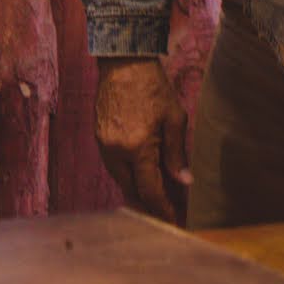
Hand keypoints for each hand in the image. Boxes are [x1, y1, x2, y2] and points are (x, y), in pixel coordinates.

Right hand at [94, 57, 188, 220]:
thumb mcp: (174, 119)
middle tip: (167, 212)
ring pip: (120, 180)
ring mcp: (104, 145)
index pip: (150, 190)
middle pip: (132, 191)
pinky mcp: (98, 137)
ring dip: (137, 191)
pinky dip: (126, 175)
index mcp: (138, 148)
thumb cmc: (153, 87)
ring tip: (155, 197)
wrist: (123, 62)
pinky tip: (139, 175)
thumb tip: (184, 182)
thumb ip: (178, 154)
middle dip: (149, 205)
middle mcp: (116, 151)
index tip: (174, 220)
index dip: (163, 209)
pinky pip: (113, 166)